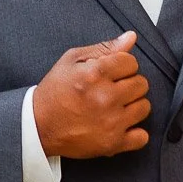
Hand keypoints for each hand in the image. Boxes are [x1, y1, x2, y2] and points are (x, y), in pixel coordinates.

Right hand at [32, 31, 150, 158]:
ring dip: (133, 106)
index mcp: (95, 74)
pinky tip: (121, 126)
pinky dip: (135, 133)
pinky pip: (142, 137)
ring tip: (116, 107)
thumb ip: (104, 48)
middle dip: (129, 84)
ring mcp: (111, 122)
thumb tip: (131, 38)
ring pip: (144, 107)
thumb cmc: (54, 92)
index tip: (112, 73)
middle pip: (141, 84)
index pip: (131, 62)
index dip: (122, 65)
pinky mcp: (112, 143)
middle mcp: (105, 98)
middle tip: (113, 90)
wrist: (38, 125)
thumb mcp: (71, 61)